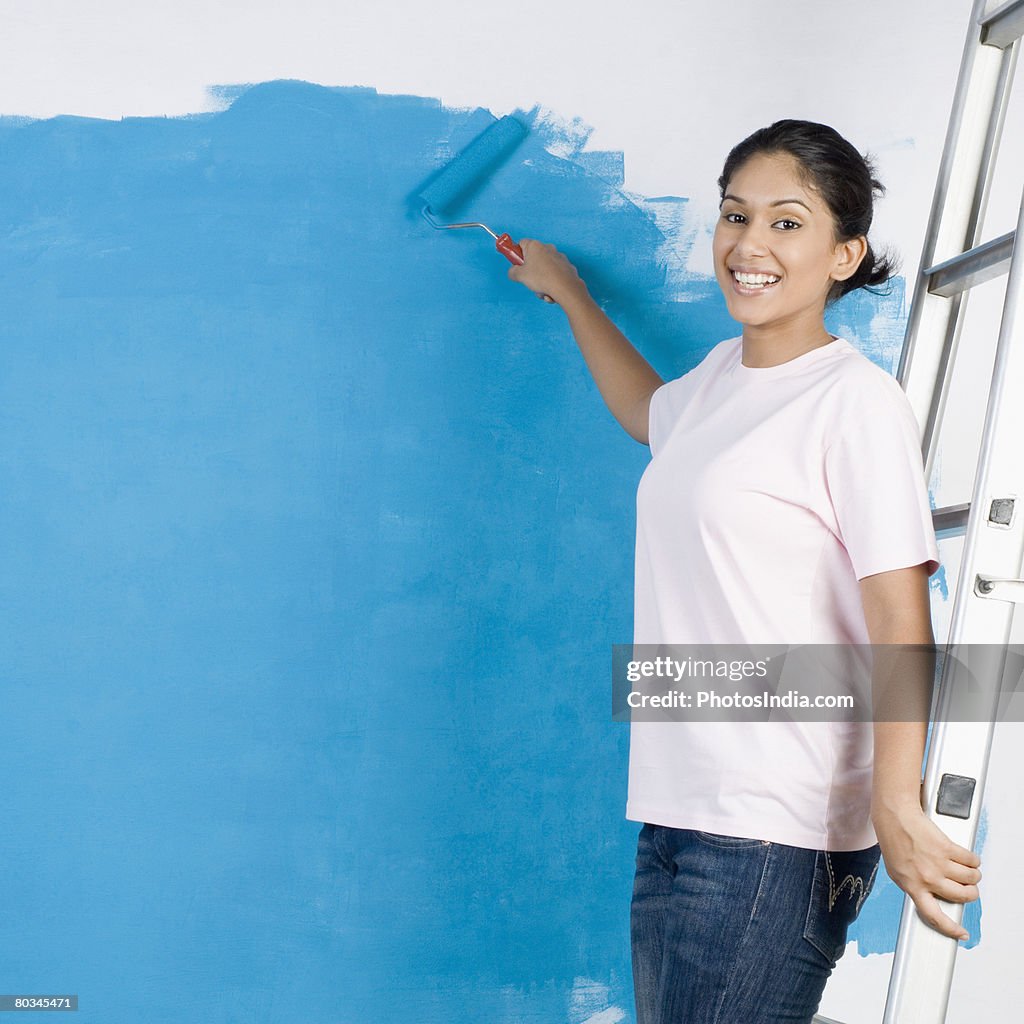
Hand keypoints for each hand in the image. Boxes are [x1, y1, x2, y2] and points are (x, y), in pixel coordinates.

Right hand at [507, 238, 586, 305]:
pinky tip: (552, 293)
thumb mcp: (519, 276)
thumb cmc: (542, 278)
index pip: (521, 244)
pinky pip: (555, 275)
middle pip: (533, 258)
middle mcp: (548, 248)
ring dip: (541, 282)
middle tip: (529, 281)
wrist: (565, 288)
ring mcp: (559, 257)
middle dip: (530, 272)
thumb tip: (513, 272)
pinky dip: (552, 284)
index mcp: (535, 246)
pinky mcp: (567, 267)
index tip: (516, 264)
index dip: (516, 254)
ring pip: (544, 269)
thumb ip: (512, 272)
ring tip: (542, 291)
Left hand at [872, 802, 981, 940]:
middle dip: (970, 893)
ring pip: (971, 878)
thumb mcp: (898, 871)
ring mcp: (937, 864)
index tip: (961, 933)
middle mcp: (926, 878)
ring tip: (967, 869)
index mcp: (912, 886)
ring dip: (973, 875)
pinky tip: (967, 857)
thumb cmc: (894, 840)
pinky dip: (973, 860)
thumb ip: (915, 886)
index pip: (933, 916)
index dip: (950, 929)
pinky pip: (971, 861)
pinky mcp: (946, 848)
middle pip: (962, 896)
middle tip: (969, 887)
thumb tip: (932, 897)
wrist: (894, 816)